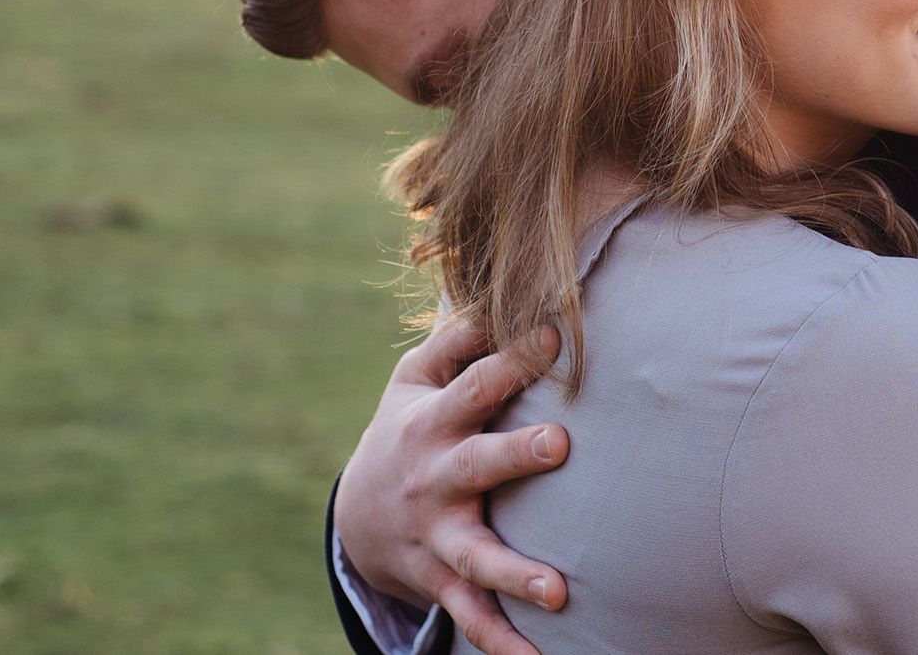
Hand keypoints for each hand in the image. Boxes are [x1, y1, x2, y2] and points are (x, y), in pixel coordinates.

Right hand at [332, 317, 572, 654]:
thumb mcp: (413, 379)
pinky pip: (473, 617)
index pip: (477, 383)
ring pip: (476, 558)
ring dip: (515, 573)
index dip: (515, 358)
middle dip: (516, 454)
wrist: (357, 517)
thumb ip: (457, 339)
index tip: (555, 334)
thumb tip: (501, 296)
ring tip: (558, 591)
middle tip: (559, 444)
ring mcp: (438, 536)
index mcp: (433, 421)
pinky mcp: (442, 581)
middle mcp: (437, 478)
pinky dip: (501, 642)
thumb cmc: (409, 427)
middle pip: (478, 462)